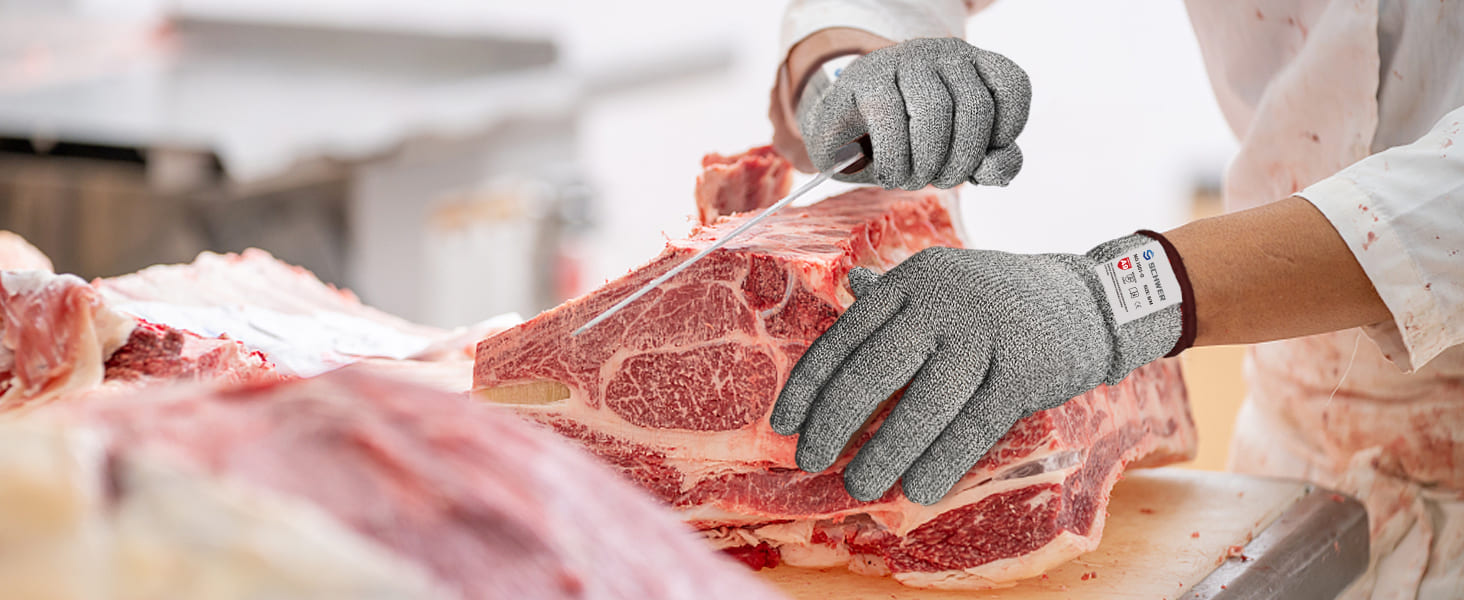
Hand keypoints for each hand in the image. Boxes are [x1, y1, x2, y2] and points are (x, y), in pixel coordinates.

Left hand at [769, 237, 1184, 504]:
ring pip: (923, 404)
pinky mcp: (1023, 371)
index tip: (784, 425)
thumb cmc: (1000, 298)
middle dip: (835, 420)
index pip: (845, 337)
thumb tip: (847, 291)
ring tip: (857, 484)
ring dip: (884, 450)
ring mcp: (985, 335)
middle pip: (874, 369)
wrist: (1091, 298)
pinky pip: (974, 425)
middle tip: (810, 459)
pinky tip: (916, 488)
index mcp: (912, 282)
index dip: (810, 385)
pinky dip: (943, 461)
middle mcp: (942, 301)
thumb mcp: (944, 279)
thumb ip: (894, 292)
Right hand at [798, 37, 1030, 188]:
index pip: (1013, 86)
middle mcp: (940, 53)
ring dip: (927, 164)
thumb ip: (989, 162)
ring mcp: (901, 61)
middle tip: (942, 180)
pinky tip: (890, 174)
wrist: (842, 136)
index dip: (1007, 130)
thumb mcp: (954, 155)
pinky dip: (895, 161)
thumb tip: (999, 171)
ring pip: (934, 112)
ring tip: (913, 179)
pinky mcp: (864, 79)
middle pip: (975, 107)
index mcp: (972, 65)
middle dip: (962, 160)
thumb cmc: (905, 143)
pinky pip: (889, 120)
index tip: (981, 156)